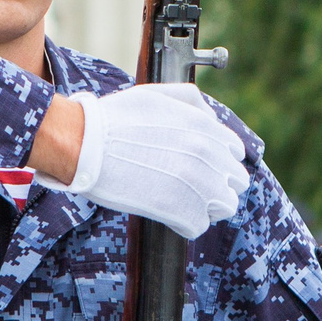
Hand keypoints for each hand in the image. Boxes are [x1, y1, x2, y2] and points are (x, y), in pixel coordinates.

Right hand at [49, 85, 246, 238]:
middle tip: (187, 187)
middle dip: (216, 185)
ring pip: (225, 206)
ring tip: (178, 202)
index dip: (217, 162)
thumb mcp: (157, 94)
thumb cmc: (114, 118)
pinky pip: (199, 226)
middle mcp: (209, 154)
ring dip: (205, 207)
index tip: (196, 167)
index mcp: (205, 127)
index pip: (235, 153)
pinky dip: (184, 223)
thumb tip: (211, 116)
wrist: (84, 144)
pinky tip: (164, 212)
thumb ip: (191, 100)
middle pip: (236, 182)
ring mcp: (198, 184)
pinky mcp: (182, 210)